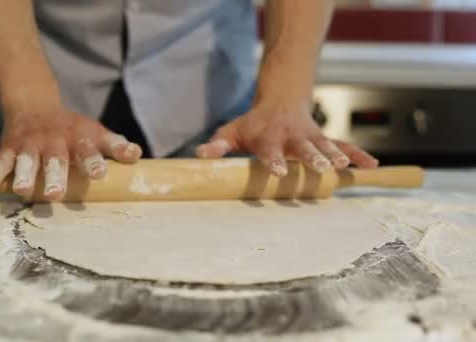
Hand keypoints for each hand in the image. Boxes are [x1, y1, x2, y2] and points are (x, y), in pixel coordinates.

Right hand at [0, 106, 141, 200]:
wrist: (35, 106)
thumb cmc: (72, 129)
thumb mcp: (95, 133)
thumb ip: (114, 146)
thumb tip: (137, 155)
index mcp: (77, 137)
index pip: (87, 149)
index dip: (93, 160)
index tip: (99, 174)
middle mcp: (53, 140)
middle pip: (54, 158)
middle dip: (55, 175)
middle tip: (56, 194)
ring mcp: (29, 144)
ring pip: (26, 160)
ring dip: (25, 175)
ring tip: (24, 191)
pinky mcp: (9, 148)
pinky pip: (0, 162)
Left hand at [196, 99, 377, 176]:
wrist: (280, 101)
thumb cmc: (253, 124)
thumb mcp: (232, 131)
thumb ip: (218, 145)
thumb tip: (199, 156)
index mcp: (268, 137)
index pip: (270, 149)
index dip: (274, 160)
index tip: (278, 172)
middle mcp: (292, 136)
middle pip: (303, 147)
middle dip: (312, 157)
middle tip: (320, 168)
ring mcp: (311, 137)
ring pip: (326, 144)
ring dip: (336, 155)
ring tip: (344, 166)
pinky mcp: (324, 139)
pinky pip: (344, 144)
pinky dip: (357, 154)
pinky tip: (371, 165)